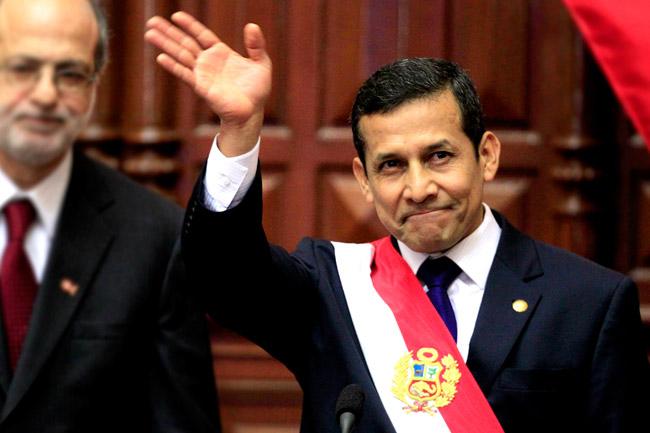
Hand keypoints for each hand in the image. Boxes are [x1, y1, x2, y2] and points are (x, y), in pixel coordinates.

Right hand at [145, 12, 270, 154]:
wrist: (252, 112)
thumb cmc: (257, 90)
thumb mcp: (261, 63)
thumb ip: (256, 45)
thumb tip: (252, 25)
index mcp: (221, 53)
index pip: (202, 35)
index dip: (190, 25)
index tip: (176, 15)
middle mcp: (208, 62)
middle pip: (185, 43)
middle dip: (169, 32)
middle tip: (152, 21)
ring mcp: (203, 74)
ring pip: (181, 55)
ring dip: (165, 44)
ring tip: (149, 33)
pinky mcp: (202, 87)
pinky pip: (185, 74)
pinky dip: (174, 66)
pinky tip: (161, 57)